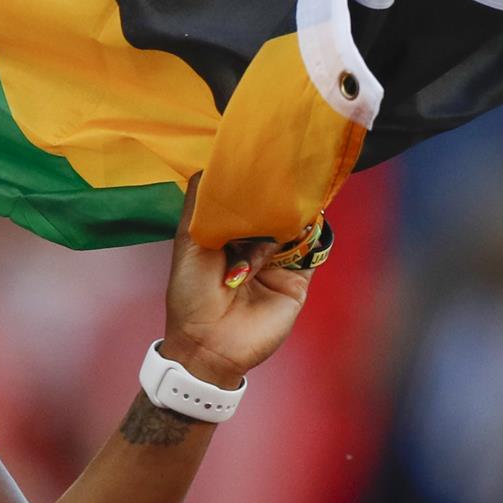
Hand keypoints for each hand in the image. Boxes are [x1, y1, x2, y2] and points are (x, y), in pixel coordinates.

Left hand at [159, 175, 312, 388]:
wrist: (209, 345)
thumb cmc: (191, 294)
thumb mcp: (189, 242)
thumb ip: (200, 205)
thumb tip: (215, 165)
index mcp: (225, 233)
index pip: (243, 199)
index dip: (249, 180)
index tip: (259, 157)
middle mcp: (253, 244)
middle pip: (272, 210)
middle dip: (275, 195)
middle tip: (283, 171)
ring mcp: (277, 261)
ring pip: (294, 227)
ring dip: (292, 214)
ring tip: (291, 198)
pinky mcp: (296, 280)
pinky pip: (312, 252)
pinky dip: (313, 235)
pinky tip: (307, 221)